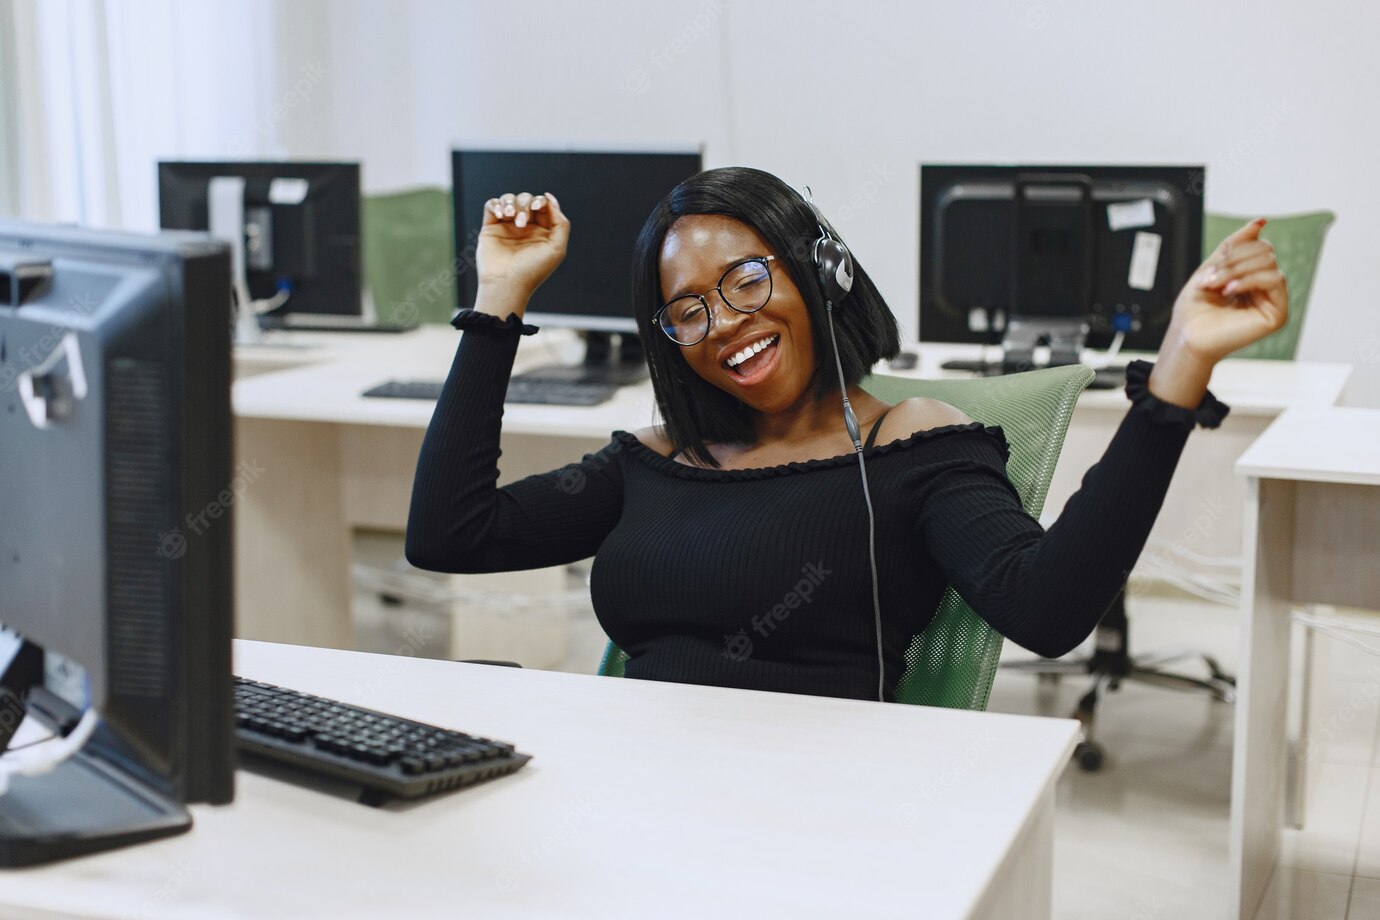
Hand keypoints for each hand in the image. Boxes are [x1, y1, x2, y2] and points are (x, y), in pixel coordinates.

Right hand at [475, 191, 570, 303]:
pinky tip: (500, 215)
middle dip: (525, 205)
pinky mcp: (491, 227)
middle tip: (521, 223)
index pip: (543, 205)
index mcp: (542, 231)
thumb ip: (560, 222)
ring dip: (510, 203)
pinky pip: (492, 205)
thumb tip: (550, 199)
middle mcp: (525, 227)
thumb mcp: (556, 248)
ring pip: (509, 199)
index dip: (540, 201)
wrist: (506, 283)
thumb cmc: (532, 270)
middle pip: (526, 199)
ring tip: (508, 217)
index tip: (536, 208)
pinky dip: (495, 204)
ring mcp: (507, 226)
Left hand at [1148, 218, 1288, 407]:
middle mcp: (1266, 289)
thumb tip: (1260, 222)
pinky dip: (1249, 280)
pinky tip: (1230, 291)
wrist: (1187, 336)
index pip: (1258, 246)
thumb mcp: (1213, 267)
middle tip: (1210, 278)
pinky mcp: (1277, 314)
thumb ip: (1236, 245)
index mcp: (1252, 278)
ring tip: (1217, 286)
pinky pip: (1275, 279)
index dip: (1234, 250)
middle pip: (1265, 251)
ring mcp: (1273, 301)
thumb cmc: (1195, 309)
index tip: (1210, 268)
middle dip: (1233, 260)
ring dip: (1236, 270)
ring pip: (1269, 262)